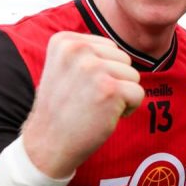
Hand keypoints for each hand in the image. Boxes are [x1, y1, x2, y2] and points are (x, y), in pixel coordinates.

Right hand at [22, 32, 144, 177]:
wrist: (47, 144)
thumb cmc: (61, 108)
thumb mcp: (64, 67)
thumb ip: (87, 53)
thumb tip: (118, 51)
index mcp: (65, 41)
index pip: (109, 48)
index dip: (103, 71)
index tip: (80, 87)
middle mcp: (78, 50)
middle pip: (124, 59)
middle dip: (115, 81)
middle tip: (89, 100)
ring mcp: (94, 69)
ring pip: (133, 76)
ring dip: (121, 95)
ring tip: (95, 107)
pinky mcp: (110, 90)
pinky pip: (138, 93)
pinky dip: (129, 108)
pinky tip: (105, 116)